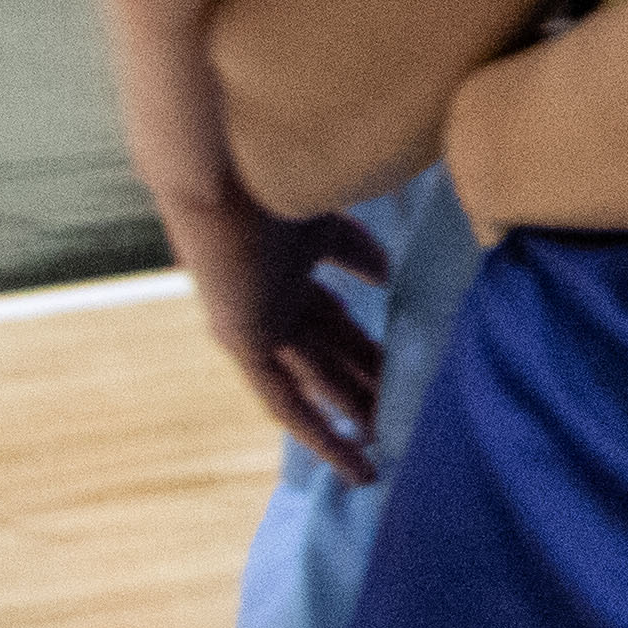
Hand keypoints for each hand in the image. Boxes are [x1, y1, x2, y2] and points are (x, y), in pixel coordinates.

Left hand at [161, 190, 388, 480]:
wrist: (226, 171)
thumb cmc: (276, 178)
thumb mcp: (329, 218)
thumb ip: (356, 251)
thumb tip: (384, 278)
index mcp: (288, 271)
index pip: (333, 318)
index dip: (364, 343)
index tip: (399, 363)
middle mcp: (271, 304)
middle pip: (328, 354)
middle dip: (365, 384)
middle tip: (401, 414)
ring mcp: (257, 324)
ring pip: (312, 380)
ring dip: (346, 414)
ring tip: (383, 445)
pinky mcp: (246, 340)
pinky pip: (284, 398)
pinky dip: (317, 430)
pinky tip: (347, 457)